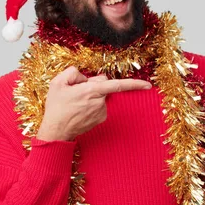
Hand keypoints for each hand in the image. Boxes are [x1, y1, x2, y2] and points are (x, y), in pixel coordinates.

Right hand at [36, 66, 152, 140]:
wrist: (56, 131)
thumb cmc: (56, 107)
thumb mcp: (57, 83)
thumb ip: (74, 72)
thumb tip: (86, 77)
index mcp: (91, 91)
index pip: (117, 85)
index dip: (134, 84)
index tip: (148, 84)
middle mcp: (100, 102)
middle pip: (104, 84)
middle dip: (94, 83)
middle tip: (76, 90)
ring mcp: (101, 112)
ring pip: (101, 95)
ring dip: (91, 95)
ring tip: (75, 102)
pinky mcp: (100, 118)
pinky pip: (99, 104)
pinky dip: (91, 103)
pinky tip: (79, 109)